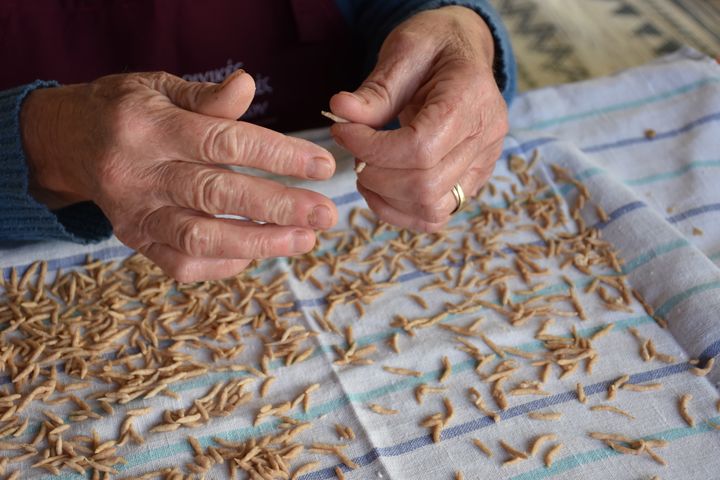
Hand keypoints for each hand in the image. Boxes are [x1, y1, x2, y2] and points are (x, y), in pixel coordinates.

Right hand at [21, 71, 337, 281]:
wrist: (67, 141)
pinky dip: (224, 263)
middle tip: (326, 213)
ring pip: (200, 237)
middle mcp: (141, 173)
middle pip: (217, 194)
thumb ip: (206, 96)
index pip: (224, 142)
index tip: (323, 165)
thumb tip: (248, 85)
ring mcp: (135, 212)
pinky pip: (181, 264)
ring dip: (258, 243)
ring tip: (304, 240)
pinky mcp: (134, 240)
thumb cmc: (127, 109)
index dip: (278, 155)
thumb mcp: (160, 87)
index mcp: (152, 127)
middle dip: (279, 207)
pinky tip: (258, 252)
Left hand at [329, 6, 507, 231]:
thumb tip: (340, 112)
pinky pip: (436, 216)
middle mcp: (486, 137)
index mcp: (471, 98)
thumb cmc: (434, 45)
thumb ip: (376, 90)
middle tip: (355, 152)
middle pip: (425, 185)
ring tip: (366, 169)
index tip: (344, 133)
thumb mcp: (403, 51)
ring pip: (432, 209)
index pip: (420, 148)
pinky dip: (401, 210)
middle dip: (376, 176)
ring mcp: (483, 164)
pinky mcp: (473, 181)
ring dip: (386, 198)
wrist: (463, 50)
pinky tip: (381, 188)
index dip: (373, 150)